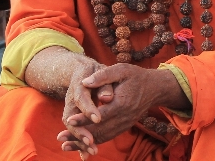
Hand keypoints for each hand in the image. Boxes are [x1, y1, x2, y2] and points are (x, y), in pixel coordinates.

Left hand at [58, 65, 187, 152]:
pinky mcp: (124, 127)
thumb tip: (85, 82)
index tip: (70, 120)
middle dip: (79, 135)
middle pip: (100, 130)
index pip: (102, 114)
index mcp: (123, 103)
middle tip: (61, 137)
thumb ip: (103, 76)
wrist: (154, 88)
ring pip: (103, 137)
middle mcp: (125, 117)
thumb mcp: (122, 70)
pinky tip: (80, 145)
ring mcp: (125, 124)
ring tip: (65, 145)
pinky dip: (93, 142)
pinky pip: (107, 137)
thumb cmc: (136, 77)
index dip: (85, 118)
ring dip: (83, 142)